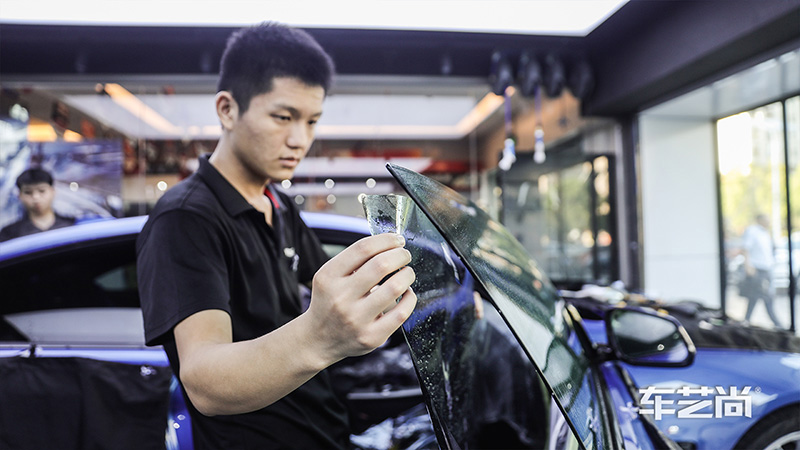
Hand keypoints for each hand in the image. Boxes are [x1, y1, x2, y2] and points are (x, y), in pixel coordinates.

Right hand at [305, 233, 416, 363]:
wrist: (318, 341)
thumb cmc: (330, 302)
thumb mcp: (330, 277)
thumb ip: (354, 261)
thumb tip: (389, 243)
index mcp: (329, 277)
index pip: (363, 249)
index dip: (386, 240)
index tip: (397, 240)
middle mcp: (341, 298)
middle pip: (381, 265)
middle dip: (400, 255)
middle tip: (404, 255)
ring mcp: (356, 319)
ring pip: (395, 287)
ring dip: (407, 274)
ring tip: (407, 273)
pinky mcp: (371, 337)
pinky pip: (401, 312)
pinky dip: (410, 298)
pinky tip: (406, 293)